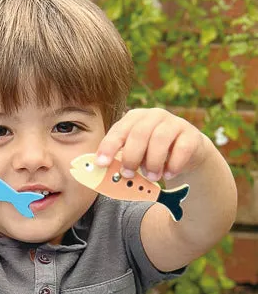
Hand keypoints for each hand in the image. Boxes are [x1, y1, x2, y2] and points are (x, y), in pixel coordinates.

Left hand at [95, 109, 209, 183]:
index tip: (101, 164)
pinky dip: (173, 165)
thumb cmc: (151, 154)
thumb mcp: (134, 155)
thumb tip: (102, 174)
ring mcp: (174, 123)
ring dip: (152, 163)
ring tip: (151, 177)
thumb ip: (119, 161)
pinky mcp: (191, 135)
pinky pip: (182, 149)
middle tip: (129, 174)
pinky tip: (168, 174)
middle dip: (131, 157)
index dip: (108, 147)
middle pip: (139, 133)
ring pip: (160, 140)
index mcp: (134, 118)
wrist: (187, 153)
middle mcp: (153, 116)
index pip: (118, 130)